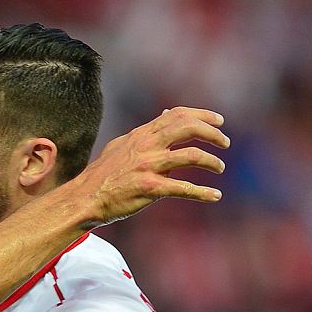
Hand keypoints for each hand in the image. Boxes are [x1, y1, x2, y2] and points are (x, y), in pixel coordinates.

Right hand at [66, 107, 228, 225]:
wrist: (85, 197)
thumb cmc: (105, 173)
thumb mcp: (123, 145)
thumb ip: (147, 131)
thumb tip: (166, 114)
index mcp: (142, 134)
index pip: (178, 115)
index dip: (202, 115)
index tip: (219, 121)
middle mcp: (147, 146)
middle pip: (187, 128)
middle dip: (212, 133)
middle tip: (225, 142)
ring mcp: (148, 167)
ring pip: (191, 155)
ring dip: (212, 161)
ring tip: (220, 167)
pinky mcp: (150, 189)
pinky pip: (183, 188)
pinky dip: (203, 192)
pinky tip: (215, 195)